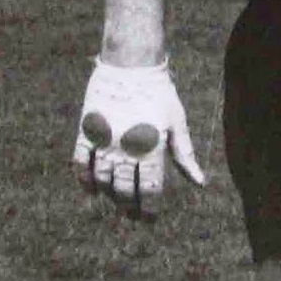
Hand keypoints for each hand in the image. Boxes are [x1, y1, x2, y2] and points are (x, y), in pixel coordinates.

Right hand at [73, 58, 204, 217]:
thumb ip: (185, 155)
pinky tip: (91, 189)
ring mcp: (104, 140)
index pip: (148, 190)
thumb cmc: (159, 92)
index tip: (150, 217)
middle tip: (133, 214)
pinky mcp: (87, 131)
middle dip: (129, 207)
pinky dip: (83, 179)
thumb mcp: (177, 122)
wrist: (130, 63)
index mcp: (151, 148)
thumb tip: (200, 183)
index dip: (149, 209)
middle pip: (124, 190)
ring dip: (108, 195)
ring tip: (116, 201)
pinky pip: (79, 163)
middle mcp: (126, 148)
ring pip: (102, 180)